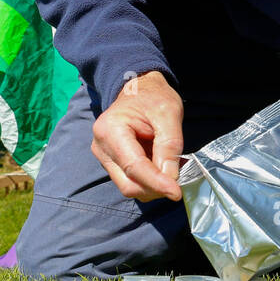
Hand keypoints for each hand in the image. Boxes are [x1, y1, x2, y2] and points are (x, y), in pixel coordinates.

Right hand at [91, 70, 183, 201]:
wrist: (139, 89)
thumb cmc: (153, 96)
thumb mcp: (169, 113)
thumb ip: (170, 145)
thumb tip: (171, 178)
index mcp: (111, 130)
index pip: (134, 167)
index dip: (156, 183)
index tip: (176, 192)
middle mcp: (101, 146)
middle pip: (128, 184)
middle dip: (154, 188)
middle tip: (178, 181)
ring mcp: (104, 156)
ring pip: (129, 186)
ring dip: (153, 185)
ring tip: (172, 167)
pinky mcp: (112, 162)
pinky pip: (131, 180)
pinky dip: (150, 180)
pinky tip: (163, 167)